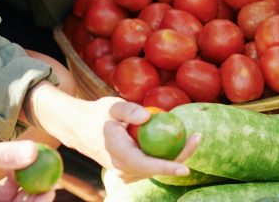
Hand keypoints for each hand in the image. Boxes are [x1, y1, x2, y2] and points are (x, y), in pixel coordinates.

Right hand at [58, 97, 199, 182]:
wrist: (80, 129)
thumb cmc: (98, 114)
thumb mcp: (111, 105)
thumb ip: (128, 109)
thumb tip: (148, 116)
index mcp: (117, 153)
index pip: (145, 165)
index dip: (166, 168)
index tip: (185, 169)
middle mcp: (121, 169)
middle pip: (156, 169)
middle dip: (181, 157)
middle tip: (198, 137)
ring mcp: (124, 173)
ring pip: (156, 169)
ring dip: (176, 157)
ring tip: (194, 137)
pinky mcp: (129, 171)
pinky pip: (151, 166)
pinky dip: (165, 156)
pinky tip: (178, 140)